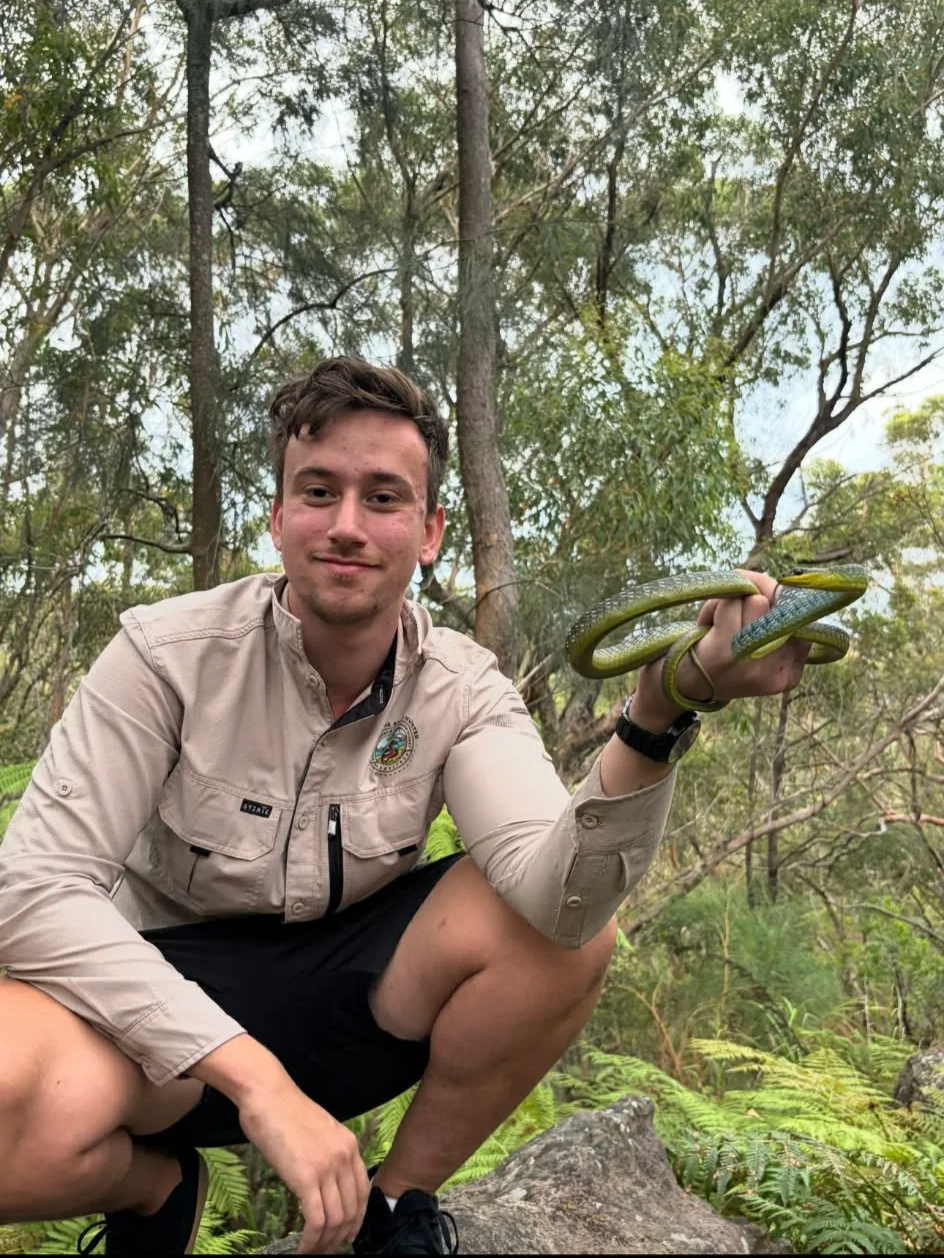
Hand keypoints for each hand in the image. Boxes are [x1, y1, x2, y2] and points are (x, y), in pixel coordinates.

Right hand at [237, 1077, 369, 1252]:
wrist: (267, 1094)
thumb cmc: (285, 1111)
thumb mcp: (318, 1130)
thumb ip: (328, 1154)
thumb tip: (324, 1183)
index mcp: (349, 1145)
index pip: (363, 1192)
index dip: (356, 1219)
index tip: (346, 1234)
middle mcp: (344, 1156)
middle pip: (352, 1210)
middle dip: (340, 1236)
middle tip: (327, 1250)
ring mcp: (327, 1167)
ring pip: (336, 1220)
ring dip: (325, 1243)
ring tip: (313, 1252)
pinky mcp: (306, 1177)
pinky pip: (316, 1220)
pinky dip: (311, 1241)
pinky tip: (303, 1248)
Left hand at [635, 569, 810, 725]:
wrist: (672, 687)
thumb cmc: (714, 655)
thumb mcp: (753, 643)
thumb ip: (773, 615)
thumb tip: (773, 587)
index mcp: (788, 673)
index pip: (799, 619)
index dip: (774, 603)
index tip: (750, 617)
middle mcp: (775, 672)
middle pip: (780, 606)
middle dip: (752, 600)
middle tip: (729, 622)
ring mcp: (752, 664)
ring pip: (755, 600)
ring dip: (730, 603)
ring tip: (717, 626)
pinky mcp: (725, 652)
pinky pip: (731, 603)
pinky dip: (713, 606)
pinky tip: (706, 628)